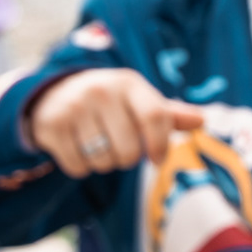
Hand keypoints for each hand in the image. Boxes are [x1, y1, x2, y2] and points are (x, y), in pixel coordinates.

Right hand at [27, 69, 205, 177]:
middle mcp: (100, 91)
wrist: (56, 93)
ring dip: (104, 164)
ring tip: (98, 146)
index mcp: (129, 83)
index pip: (155, 117)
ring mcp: (73, 107)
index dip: (160, 144)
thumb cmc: (111, 103)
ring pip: (103, 161)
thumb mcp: (139, 101)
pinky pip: (77, 167)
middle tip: (120, 148)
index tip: (157, 158)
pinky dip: (81, 167)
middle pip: (129, 149)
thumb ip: (168, 114)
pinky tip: (78, 149)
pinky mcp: (50, 125)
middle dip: (128, 159)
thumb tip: (201, 121)